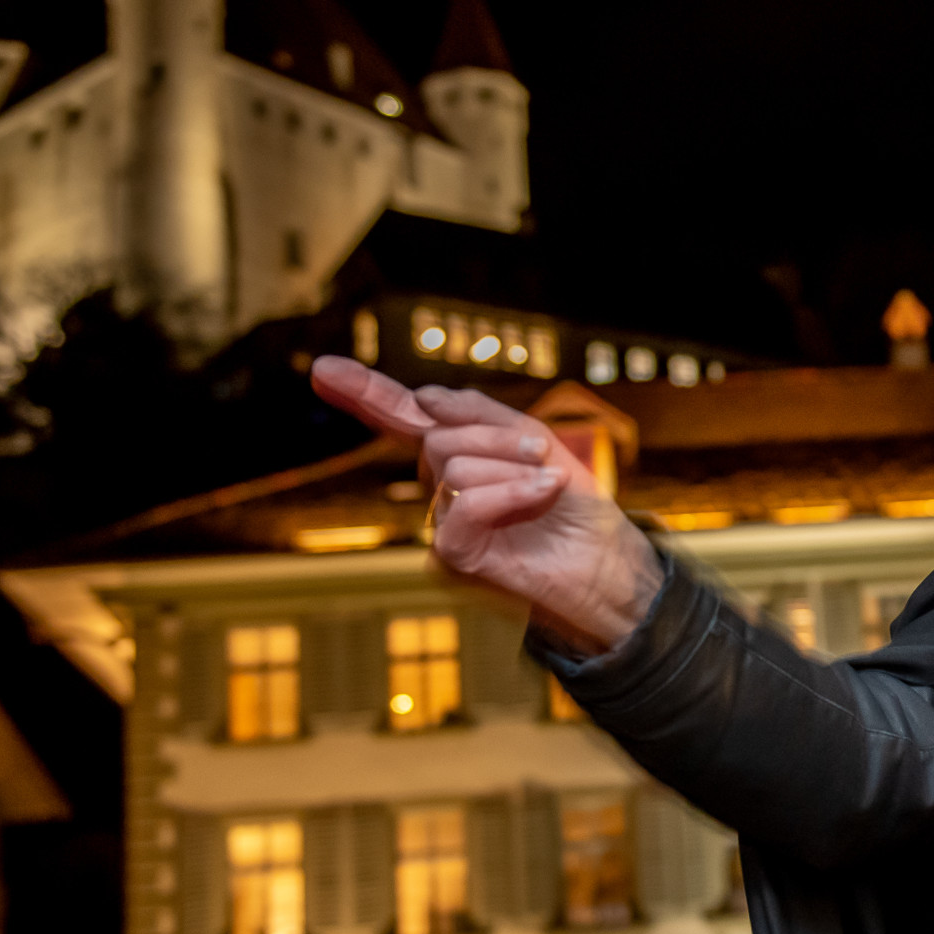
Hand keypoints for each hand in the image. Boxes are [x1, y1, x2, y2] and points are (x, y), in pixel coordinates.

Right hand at [310, 356, 662, 654]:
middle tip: (543, 453)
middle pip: (439, 436)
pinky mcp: (454, 556)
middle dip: (497, 434)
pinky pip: (463, 505)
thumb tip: (424, 397)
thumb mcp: (535, 441)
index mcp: (461, 457)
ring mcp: (446, 524)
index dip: (365, 392)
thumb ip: (480, 416)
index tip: (323, 370)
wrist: (610, 563)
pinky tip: (542, 491)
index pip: (405, 420)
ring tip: (547, 483)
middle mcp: (445, 489)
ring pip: (451, 465)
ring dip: (512, 465)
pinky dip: (509, 492)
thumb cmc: (578, 508)